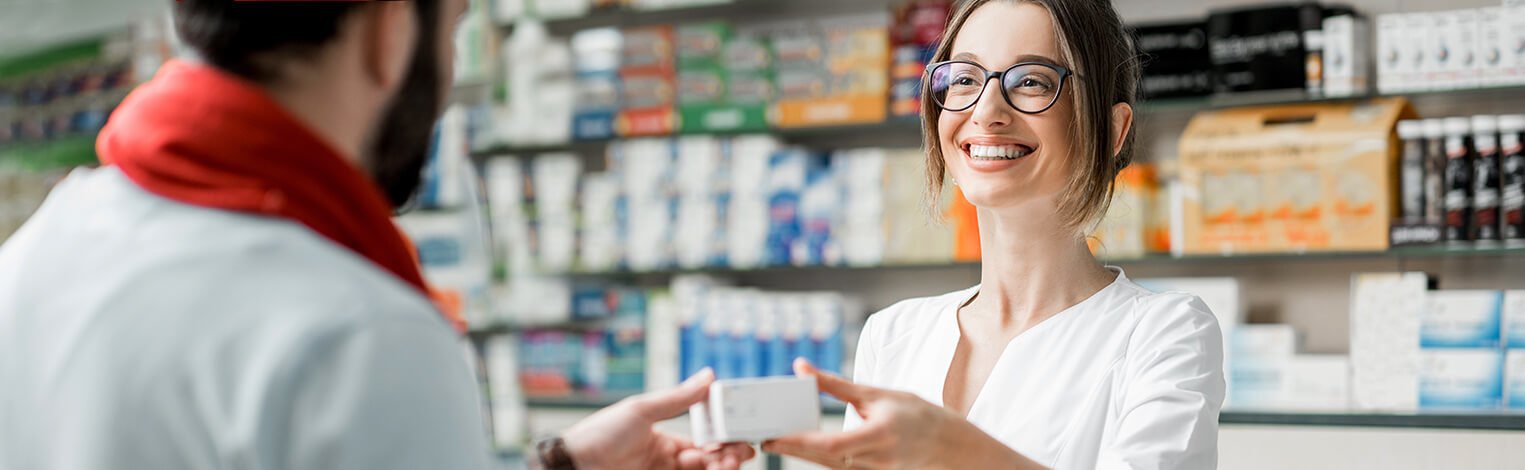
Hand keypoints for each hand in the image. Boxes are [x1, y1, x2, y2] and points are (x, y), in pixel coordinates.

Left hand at [561, 369, 756, 469]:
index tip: (738, 435)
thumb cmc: (600, 435)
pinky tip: (710, 469)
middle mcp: (666, 461)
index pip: (703, 440)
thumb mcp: (642, 410)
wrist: (574, 465)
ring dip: (720, 467)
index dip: (722, 439)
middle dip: (728, 456)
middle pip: (709, 462)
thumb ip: (679, 397)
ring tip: (725, 462)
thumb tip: (709, 375)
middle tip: (738, 453)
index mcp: (663, 439)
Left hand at [762, 359, 1038, 469]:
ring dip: (800, 454)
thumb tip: (802, 369)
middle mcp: (873, 461)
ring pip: (826, 467)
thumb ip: (836, 385)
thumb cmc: (918, 416)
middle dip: (788, 449)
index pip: (827, 445)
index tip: (770, 436)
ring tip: (777, 439)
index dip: (796, 443)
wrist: (953, 449)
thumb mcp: (878, 393)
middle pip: (819, 460)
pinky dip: (818, 459)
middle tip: (762, 437)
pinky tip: (803, 448)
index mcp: (876, 436)